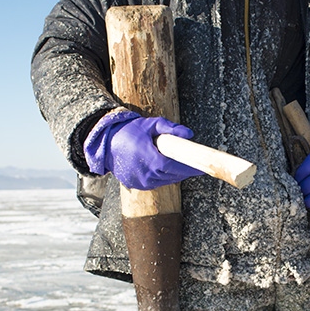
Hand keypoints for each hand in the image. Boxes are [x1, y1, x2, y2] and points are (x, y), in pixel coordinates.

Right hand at [84, 112, 203, 189]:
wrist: (107, 142)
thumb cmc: (130, 131)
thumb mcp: (151, 125)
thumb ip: (171, 129)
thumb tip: (190, 134)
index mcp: (151, 160)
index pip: (177, 168)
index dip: (191, 169)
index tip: (203, 168)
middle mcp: (146, 174)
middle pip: (173, 176)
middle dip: (184, 171)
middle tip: (193, 164)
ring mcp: (141, 182)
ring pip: (165, 180)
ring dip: (173, 174)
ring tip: (175, 162)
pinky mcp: (136, 185)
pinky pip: (156, 183)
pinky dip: (162, 176)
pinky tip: (161, 166)